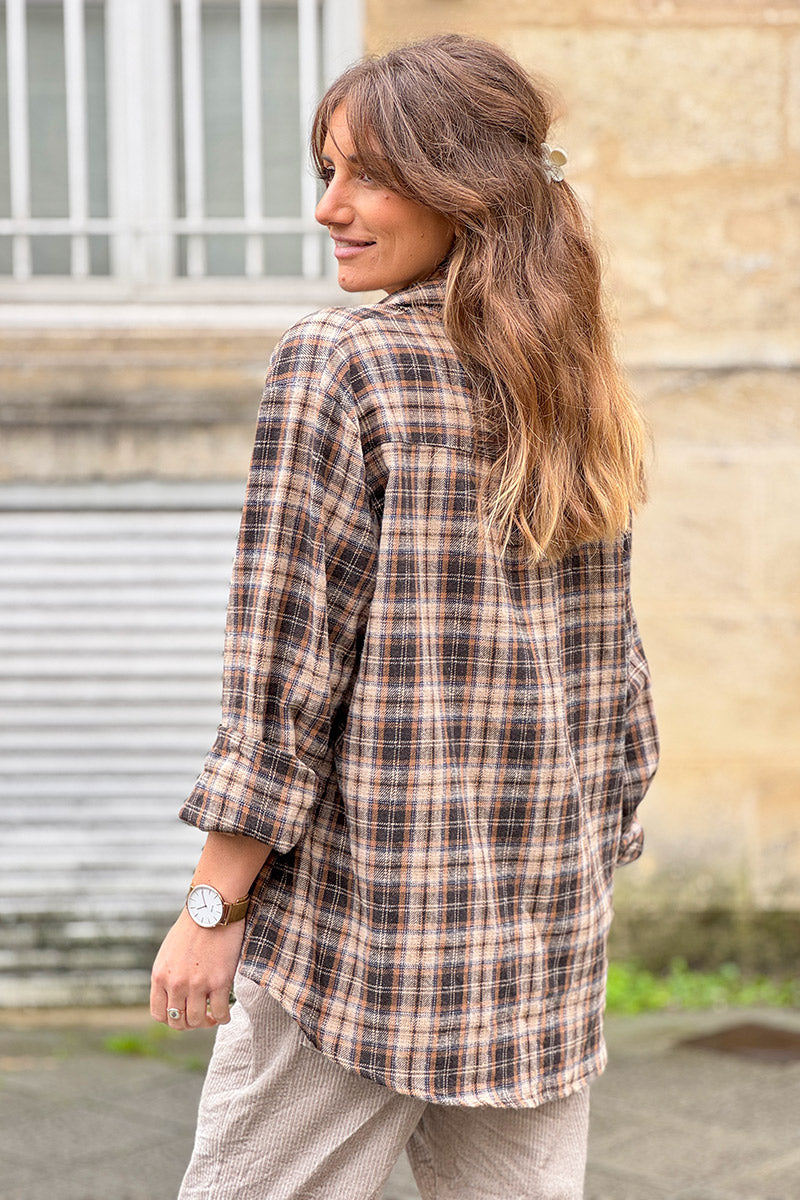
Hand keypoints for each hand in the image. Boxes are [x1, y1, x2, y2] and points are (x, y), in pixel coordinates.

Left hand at [150, 907, 245, 1029]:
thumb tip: (174, 996)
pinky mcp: (219, 981)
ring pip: (198, 1021)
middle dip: (190, 1024)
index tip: (184, 1015)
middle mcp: (175, 984)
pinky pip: (220, 1013)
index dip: (172, 1020)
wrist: (213, 907)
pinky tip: (226, 1013)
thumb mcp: (169, 952)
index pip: (159, 1015)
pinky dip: (223, 1018)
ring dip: (206, 1022)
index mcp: (160, 976)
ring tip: (214, 1015)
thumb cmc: (194, 926)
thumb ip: (168, 975)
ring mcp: (197, 984)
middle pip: (178, 1022)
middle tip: (201, 1016)